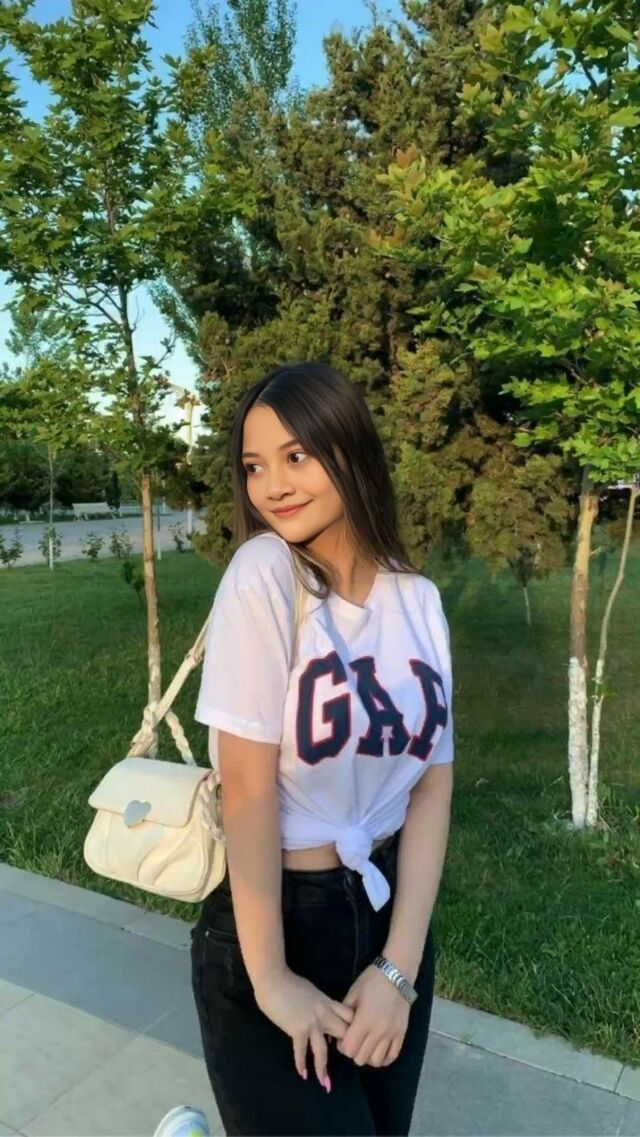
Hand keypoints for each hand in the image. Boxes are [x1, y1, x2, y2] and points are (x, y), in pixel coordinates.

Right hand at [253, 966, 354, 1088]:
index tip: (352, 1038)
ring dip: (323, 1068)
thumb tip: (321, 1014)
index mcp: (327, 1002)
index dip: (353, 1027)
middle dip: (344, 1048)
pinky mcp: (297, 1029)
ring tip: (326, 1083)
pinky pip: (301, 1051)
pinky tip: (302, 1074)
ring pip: (323, 1050)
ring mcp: (312, 1023)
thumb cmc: (289, 982)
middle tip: (341, 1064)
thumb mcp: (311, 990)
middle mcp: (324, 1014)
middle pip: (342, 1034)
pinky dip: (301, 1064)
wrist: (274, 979)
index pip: (349, 1016)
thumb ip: (319, 1003)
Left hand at [336, 964, 409, 1067]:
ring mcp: (392, 1034)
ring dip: (368, 1057)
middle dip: (353, 1052)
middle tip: (353, 1041)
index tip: (342, 1038)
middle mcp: (378, 1032)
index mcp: (364, 1021)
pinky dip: (384, 1058)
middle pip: (361, 1058)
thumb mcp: (353, 993)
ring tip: (366, 1045)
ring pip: (376, 1061)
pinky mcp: (402, 1034)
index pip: (349, 1049)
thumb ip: (344, 1013)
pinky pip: (392, 1056)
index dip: (342, 1046)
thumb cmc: (372, 980)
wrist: (397, 973)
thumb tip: (338, 1029)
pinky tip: (378, 1050)